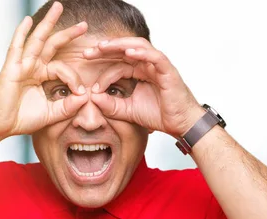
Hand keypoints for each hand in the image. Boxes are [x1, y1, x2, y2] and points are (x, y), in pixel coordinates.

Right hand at [0, 2, 88, 138]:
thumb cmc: (21, 119)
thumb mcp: (51, 114)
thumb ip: (68, 106)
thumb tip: (85, 97)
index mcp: (42, 75)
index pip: (63, 68)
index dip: (74, 78)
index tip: (81, 92)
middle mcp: (32, 67)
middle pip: (53, 44)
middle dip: (68, 33)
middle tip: (84, 24)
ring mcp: (21, 65)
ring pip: (37, 40)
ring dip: (48, 23)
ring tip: (58, 7)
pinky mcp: (11, 68)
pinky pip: (16, 47)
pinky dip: (21, 33)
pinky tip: (27, 20)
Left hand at [83, 38, 205, 136]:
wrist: (180, 125)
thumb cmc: (159, 115)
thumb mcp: (128, 111)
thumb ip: (111, 105)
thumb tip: (92, 98)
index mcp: (140, 72)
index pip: (118, 62)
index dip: (101, 65)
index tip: (87, 74)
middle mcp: (148, 65)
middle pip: (125, 49)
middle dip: (105, 49)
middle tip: (87, 52)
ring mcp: (158, 66)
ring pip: (138, 47)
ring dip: (120, 45)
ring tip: (104, 46)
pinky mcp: (168, 71)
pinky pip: (155, 56)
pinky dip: (142, 53)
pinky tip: (128, 52)